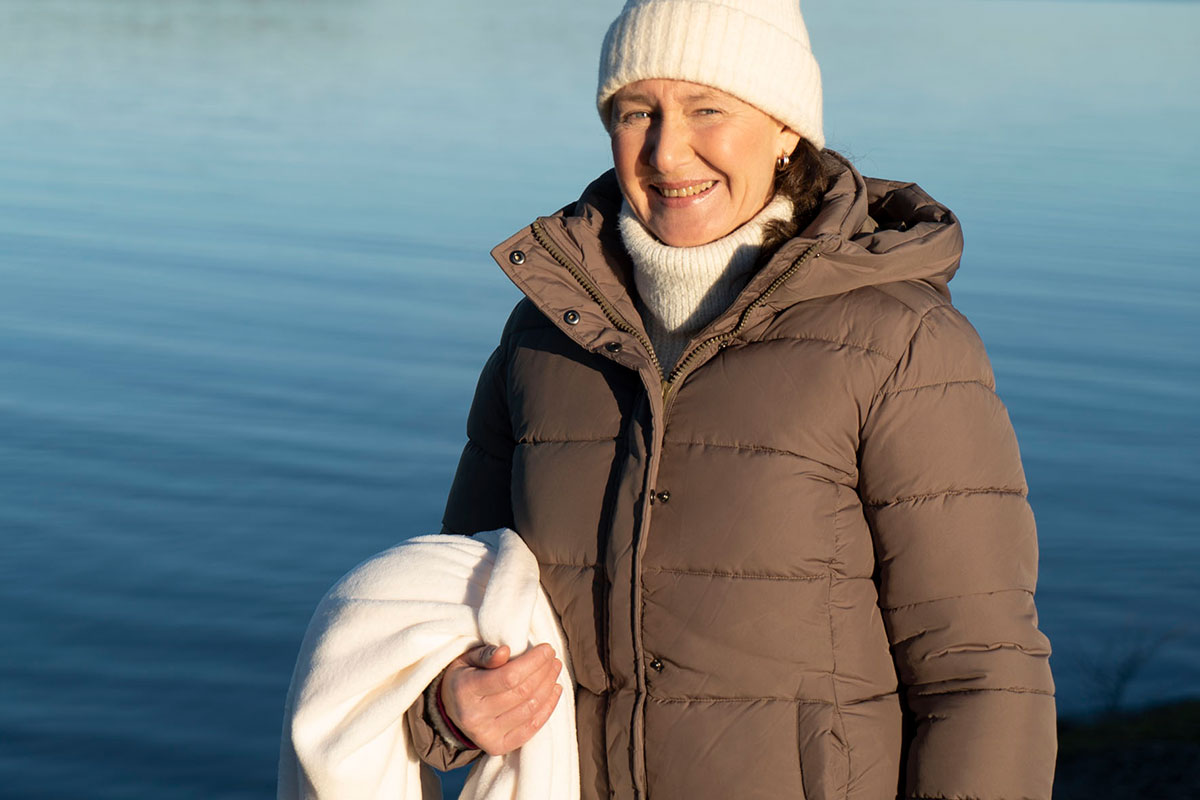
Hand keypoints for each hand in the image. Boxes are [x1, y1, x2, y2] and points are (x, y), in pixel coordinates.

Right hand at [440, 643, 562, 755]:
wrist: (450, 710)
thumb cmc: (463, 678)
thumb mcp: (466, 659)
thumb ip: (485, 654)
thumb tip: (505, 651)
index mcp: (466, 690)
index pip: (509, 676)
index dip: (533, 662)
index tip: (547, 649)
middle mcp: (474, 716)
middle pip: (522, 693)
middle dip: (544, 672)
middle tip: (553, 658)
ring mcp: (486, 735)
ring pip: (529, 709)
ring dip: (548, 687)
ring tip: (554, 670)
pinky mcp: (497, 747)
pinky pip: (530, 729)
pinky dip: (547, 709)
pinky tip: (554, 691)